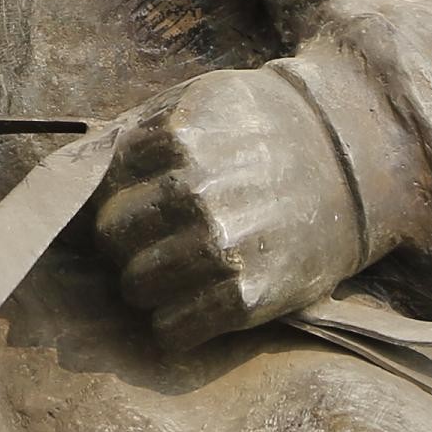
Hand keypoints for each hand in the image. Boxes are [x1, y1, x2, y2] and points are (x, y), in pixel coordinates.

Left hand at [92, 68, 366, 349]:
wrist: (354, 164)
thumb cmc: (266, 131)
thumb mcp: (203, 101)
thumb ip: (139, 131)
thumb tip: (77, 168)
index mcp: (178, 139)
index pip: (104, 188)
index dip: (121, 195)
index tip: (144, 198)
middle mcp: (195, 193)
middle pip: (111, 239)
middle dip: (127, 242)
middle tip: (158, 238)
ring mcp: (220, 247)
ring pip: (134, 287)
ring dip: (148, 284)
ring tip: (180, 268)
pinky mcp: (245, 297)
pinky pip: (170, 330)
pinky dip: (175, 324)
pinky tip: (197, 301)